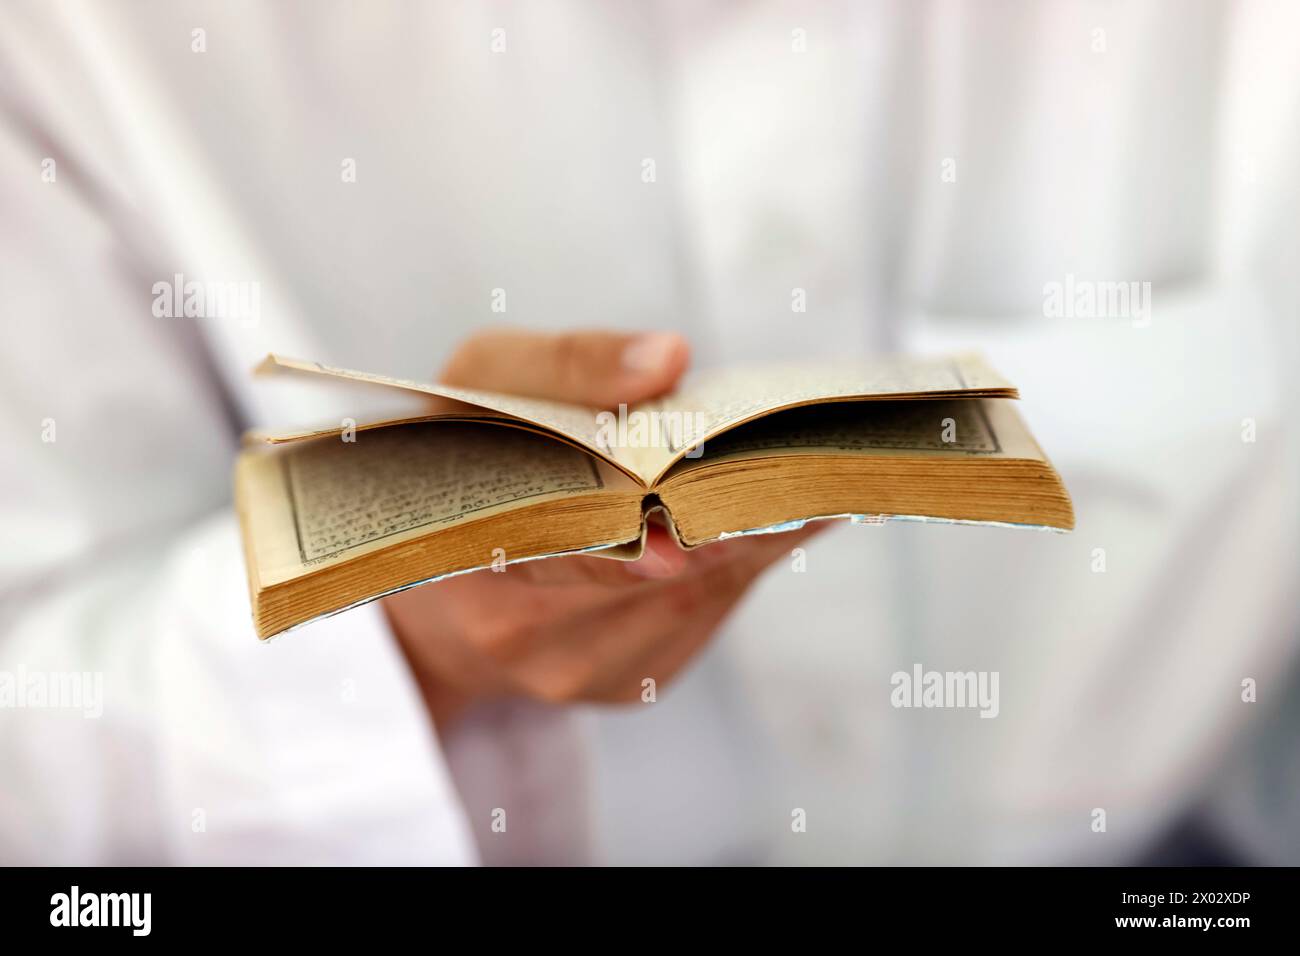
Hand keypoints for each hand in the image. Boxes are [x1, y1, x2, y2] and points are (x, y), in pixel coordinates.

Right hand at [382, 329, 818, 726]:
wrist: (441, 566)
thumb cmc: (471, 451)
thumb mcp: (487, 377)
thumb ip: (570, 364)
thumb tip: (670, 356)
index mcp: (469, 553)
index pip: (559, 554)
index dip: (631, 547)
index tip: (691, 534)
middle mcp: (519, 637)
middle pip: (650, 585)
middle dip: (721, 522)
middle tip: (784, 473)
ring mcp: (576, 672)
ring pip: (692, 604)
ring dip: (746, 539)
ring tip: (791, 480)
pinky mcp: (627, 685)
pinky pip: (701, 622)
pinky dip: (738, 563)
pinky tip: (759, 518)